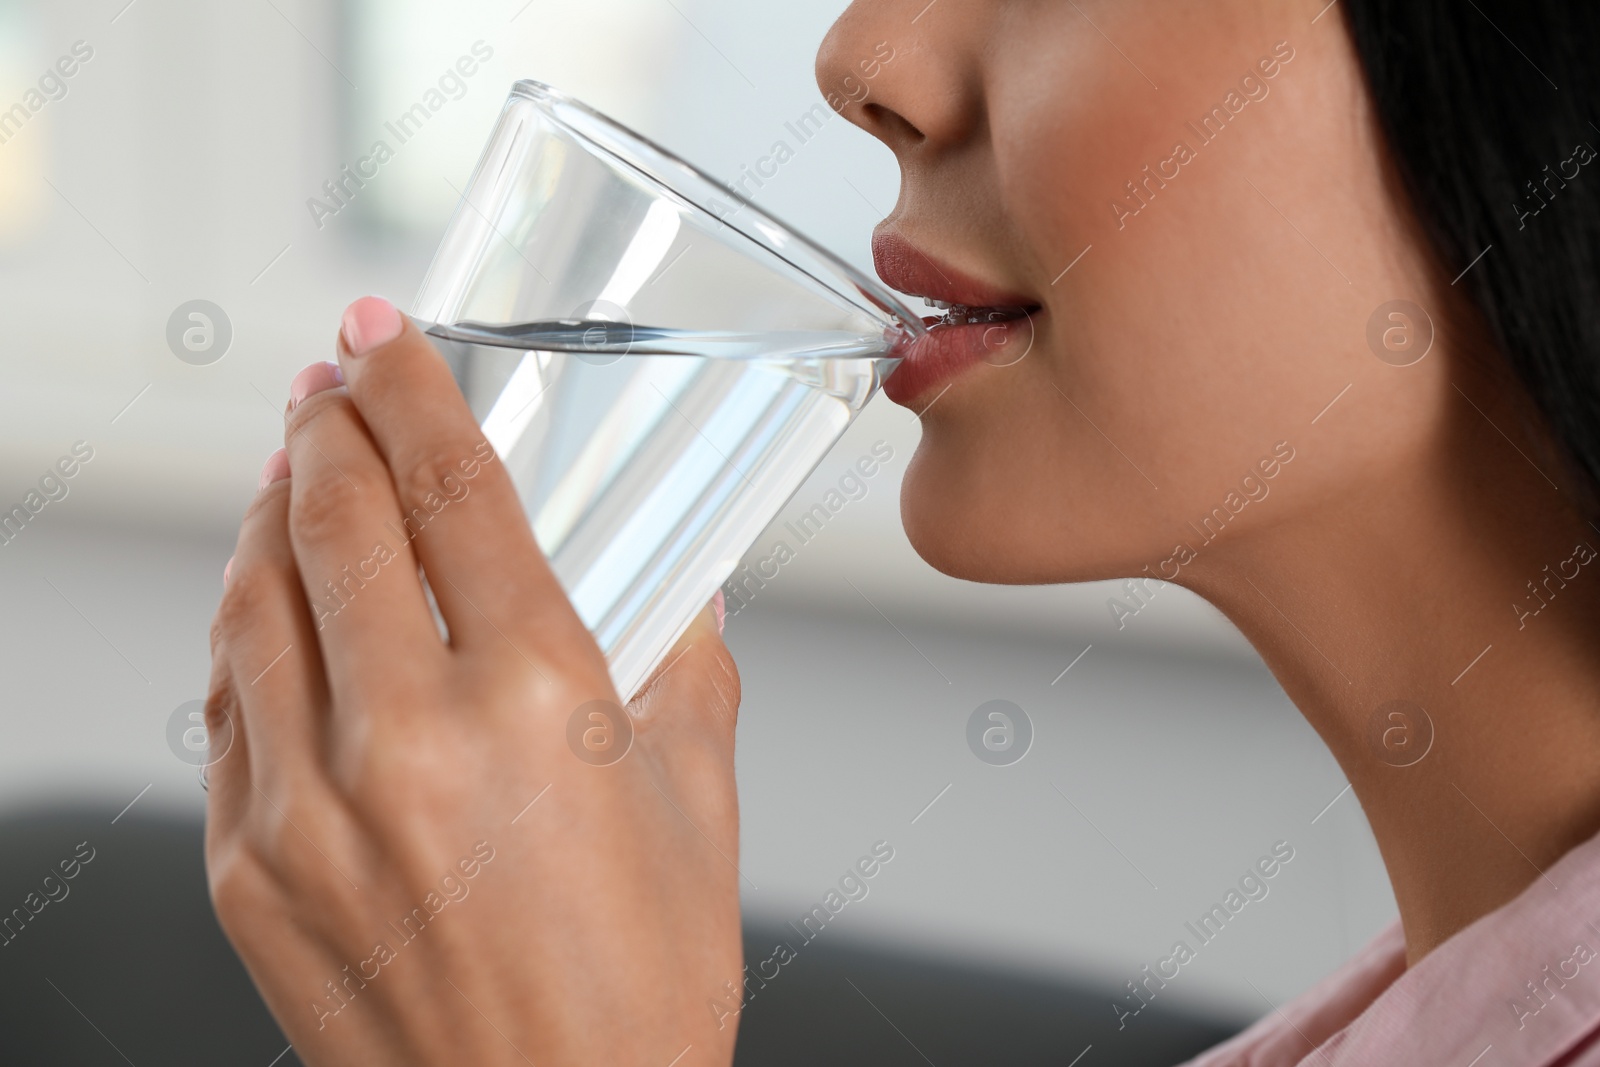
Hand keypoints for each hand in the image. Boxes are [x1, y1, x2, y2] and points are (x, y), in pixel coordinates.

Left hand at [205, 297, 743, 1065]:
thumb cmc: (636, 990)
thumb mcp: (697, 808)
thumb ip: (689, 673)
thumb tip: (685, 595)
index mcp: (535, 700)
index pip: (451, 488)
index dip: (411, 386)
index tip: (385, 333)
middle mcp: (407, 735)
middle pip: (335, 518)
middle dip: (325, 423)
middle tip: (327, 380)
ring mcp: (308, 803)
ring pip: (256, 599)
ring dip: (270, 512)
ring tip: (294, 471)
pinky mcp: (250, 866)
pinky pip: (226, 708)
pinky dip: (244, 631)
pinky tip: (268, 606)